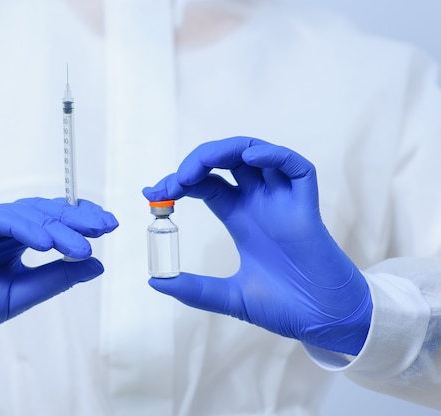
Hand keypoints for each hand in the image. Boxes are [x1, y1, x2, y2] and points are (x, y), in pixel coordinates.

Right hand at [0, 197, 117, 376]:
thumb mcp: (20, 295)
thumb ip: (56, 278)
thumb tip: (97, 264)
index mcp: (14, 240)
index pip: (52, 220)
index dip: (81, 220)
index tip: (108, 227)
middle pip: (44, 211)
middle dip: (76, 217)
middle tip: (104, 227)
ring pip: (24, 213)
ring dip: (56, 228)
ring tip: (80, 246)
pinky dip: (23, 228)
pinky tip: (45, 244)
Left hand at [143, 137, 371, 355]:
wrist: (322, 322)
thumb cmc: (283, 307)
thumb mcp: (229, 296)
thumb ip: (194, 289)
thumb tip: (154, 281)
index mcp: (241, 218)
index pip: (206, 184)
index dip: (179, 182)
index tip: (152, 192)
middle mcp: (260, 203)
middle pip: (227, 162)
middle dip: (197, 162)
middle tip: (173, 182)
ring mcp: (283, 202)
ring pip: (257, 155)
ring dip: (226, 150)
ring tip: (198, 166)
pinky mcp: (307, 207)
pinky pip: (297, 168)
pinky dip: (274, 155)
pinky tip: (250, 157)